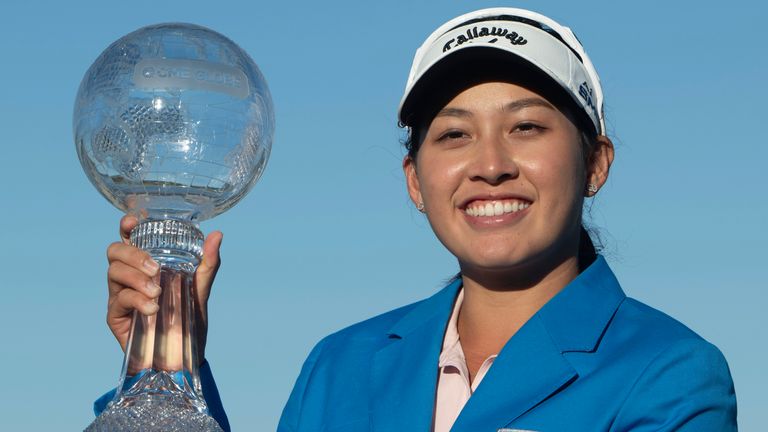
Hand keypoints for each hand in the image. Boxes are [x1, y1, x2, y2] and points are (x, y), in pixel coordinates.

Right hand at [106, 215, 221, 359]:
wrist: (185, 356)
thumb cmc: (189, 320)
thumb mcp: (201, 289)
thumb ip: (207, 263)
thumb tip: (217, 234)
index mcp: (146, 265)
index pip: (129, 238)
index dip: (126, 227)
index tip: (132, 222)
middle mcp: (129, 276)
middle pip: (115, 251)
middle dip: (133, 254)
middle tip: (155, 268)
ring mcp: (119, 295)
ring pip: (113, 272)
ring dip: (135, 277)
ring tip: (157, 291)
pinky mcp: (115, 316)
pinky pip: (119, 299)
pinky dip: (136, 300)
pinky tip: (152, 308)